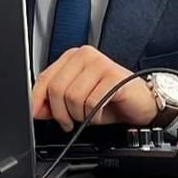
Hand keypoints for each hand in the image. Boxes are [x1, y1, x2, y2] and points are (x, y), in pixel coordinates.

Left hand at [31, 46, 157, 130]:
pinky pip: (92, 102)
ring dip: (79, 115)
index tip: (37, 114)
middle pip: (56, 88)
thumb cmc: (111, 100)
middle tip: (70, 121)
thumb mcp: (77, 102)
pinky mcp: (113, 76)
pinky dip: (94, 115)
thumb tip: (35, 108)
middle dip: (60, 112)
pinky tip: (101, 113)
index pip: (44, 78)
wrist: (142, 103)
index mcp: (72, 58)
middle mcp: (85, 55)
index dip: (37, 99)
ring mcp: (100, 63)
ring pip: (73, 97)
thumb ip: (55, 102)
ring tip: (89, 115)